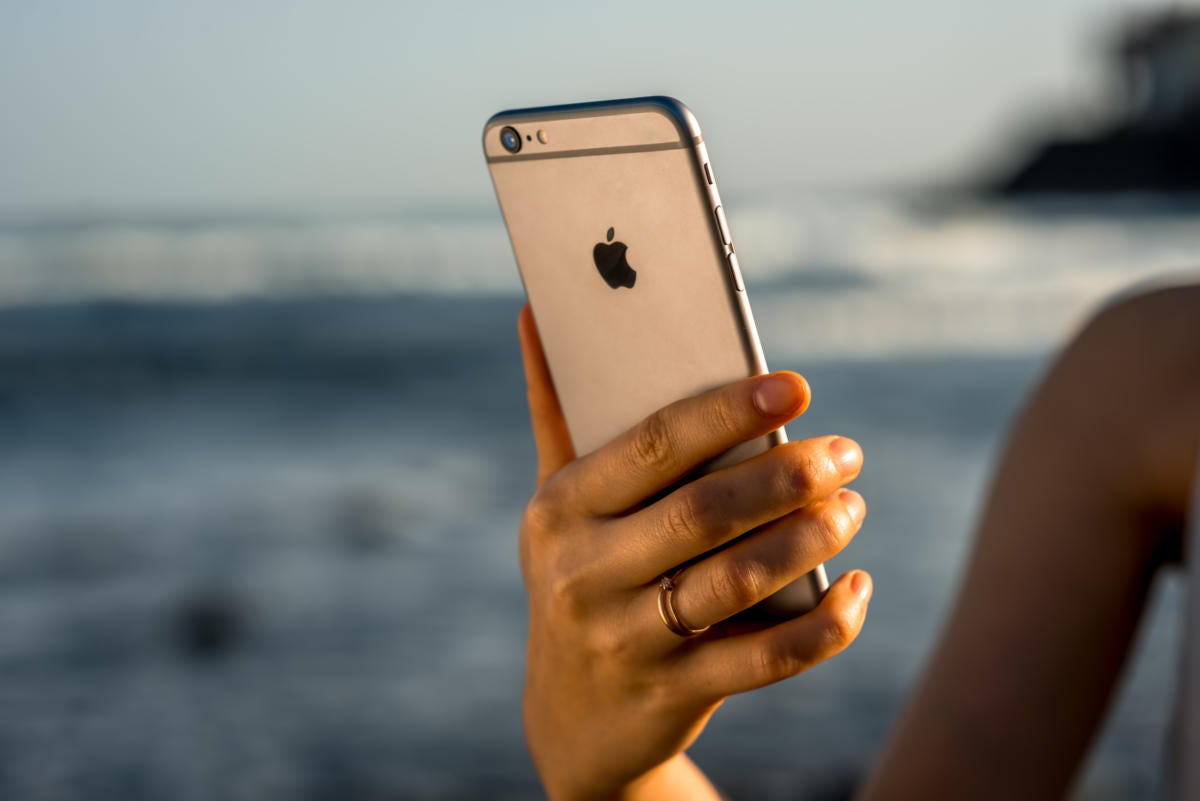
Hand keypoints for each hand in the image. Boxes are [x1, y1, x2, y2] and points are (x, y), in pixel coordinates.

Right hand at [516, 307, 872, 800]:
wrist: (574, 717)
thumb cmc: (578, 575)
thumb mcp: (557, 503)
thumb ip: (556, 411)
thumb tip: (538, 308)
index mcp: (561, 508)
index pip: (653, 446)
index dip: (728, 411)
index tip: (796, 388)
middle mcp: (583, 574)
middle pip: (703, 512)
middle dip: (786, 477)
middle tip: (844, 453)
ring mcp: (625, 640)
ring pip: (739, 582)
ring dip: (811, 540)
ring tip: (851, 507)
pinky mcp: (672, 695)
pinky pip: (765, 659)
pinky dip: (824, 624)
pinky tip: (854, 588)